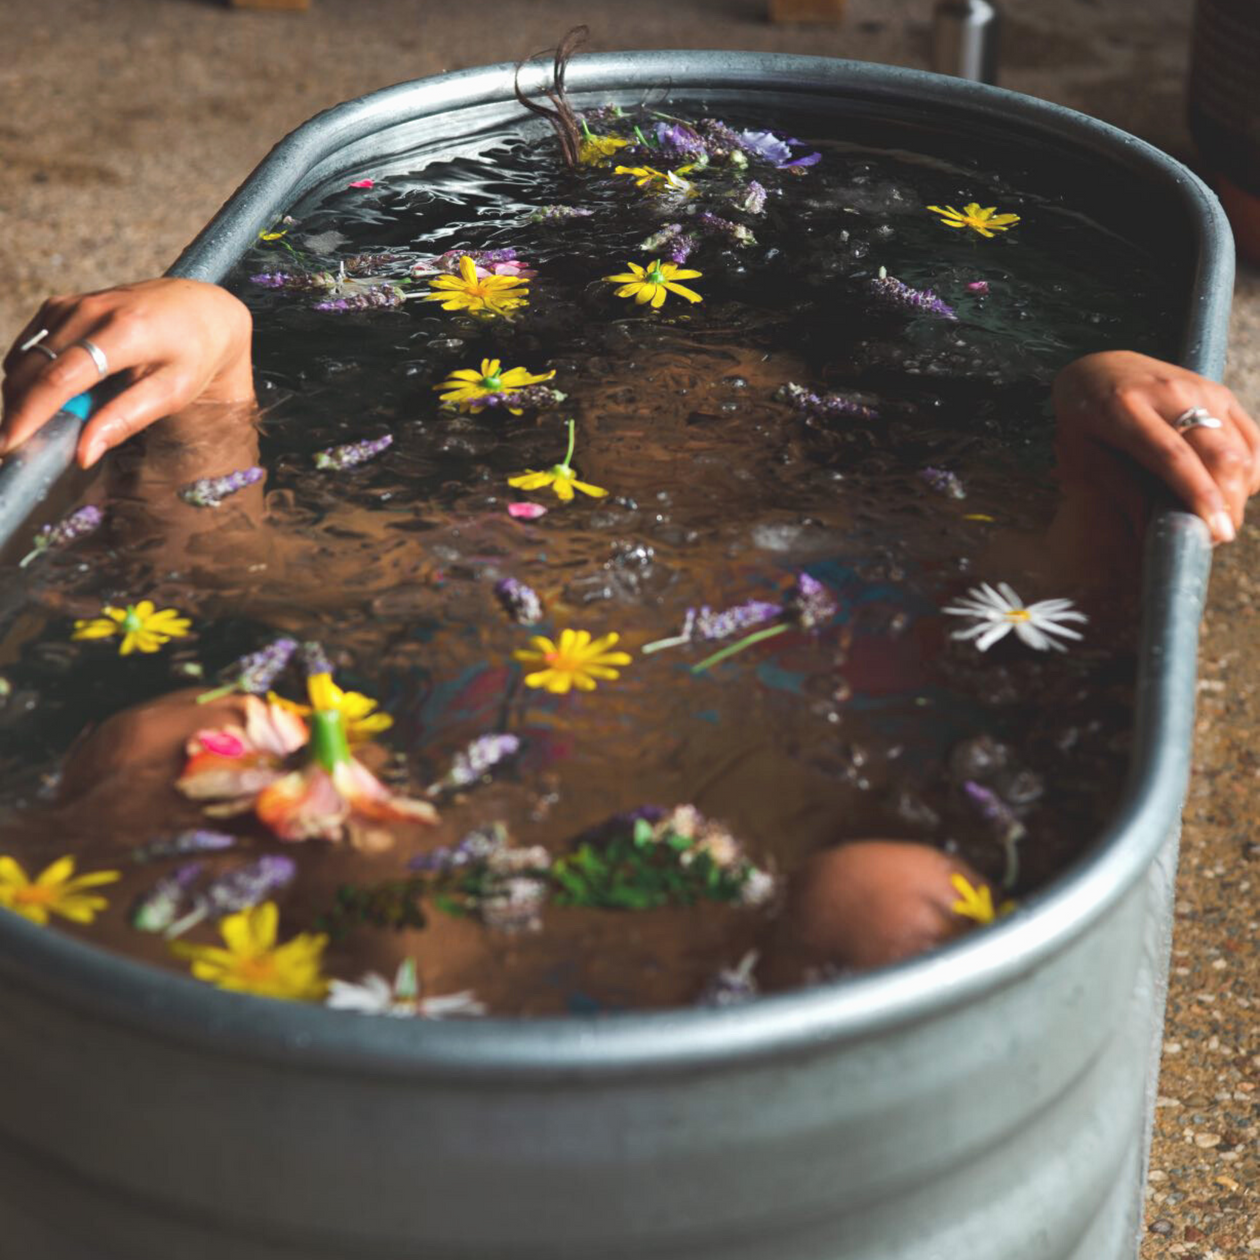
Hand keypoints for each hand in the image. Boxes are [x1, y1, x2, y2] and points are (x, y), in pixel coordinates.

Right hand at [1, 278, 253, 468]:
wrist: (201, 309)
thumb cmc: (194, 354)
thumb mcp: (175, 392)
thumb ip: (127, 419)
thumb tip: (83, 454)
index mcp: (124, 332)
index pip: (61, 377)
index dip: (31, 413)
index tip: (10, 444)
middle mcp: (91, 311)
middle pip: (33, 368)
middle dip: (17, 410)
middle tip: (15, 448)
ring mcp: (72, 304)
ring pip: (24, 357)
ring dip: (20, 394)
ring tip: (32, 428)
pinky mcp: (62, 305)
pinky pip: (30, 345)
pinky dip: (28, 374)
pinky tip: (44, 398)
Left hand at [1052, 351, 1259, 544]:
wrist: (1099, 368)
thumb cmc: (1082, 420)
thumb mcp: (1080, 455)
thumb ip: (1117, 489)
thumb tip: (1149, 533)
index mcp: (1124, 409)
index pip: (1171, 456)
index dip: (1198, 494)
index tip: (1215, 530)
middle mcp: (1170, 394)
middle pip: (1218, 453)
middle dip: (1228, 502)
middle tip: (1217, 535)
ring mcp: (1201, 389)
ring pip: (1241, 448)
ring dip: (1240, 491)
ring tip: (1221, 519)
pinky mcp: (1220, 392)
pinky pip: (1251, 437)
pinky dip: (1251, 470)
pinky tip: (1234, 492)